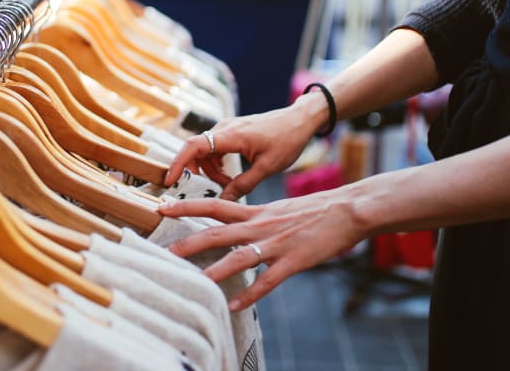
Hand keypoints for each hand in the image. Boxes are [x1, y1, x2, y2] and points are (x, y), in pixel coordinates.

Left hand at [158, 188, 367, 310]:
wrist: (347, 209)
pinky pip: (268, 281)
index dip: (186, 205)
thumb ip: (255, 218)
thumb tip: (235, 227)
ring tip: (195, 283)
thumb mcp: (278, 209)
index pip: (214, 204)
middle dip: (188, 242)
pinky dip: (251, 294)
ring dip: (215, 271)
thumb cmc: (313, 210)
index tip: (162, 206)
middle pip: (217, 232)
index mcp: (256, 211)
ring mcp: (276, 243)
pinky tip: (236, 306)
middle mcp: (260, 225)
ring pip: (239, 257)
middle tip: (164, 252)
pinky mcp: (294, 261)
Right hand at [165, 93, 328, 199]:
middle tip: (214, 187)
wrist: (300, 120)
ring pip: (205, 151)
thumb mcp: (267, 167)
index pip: (194, 146)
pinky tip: (231, 174)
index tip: (170, 181)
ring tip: (230, 183)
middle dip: (199, 171)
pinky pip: (214, 147)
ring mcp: (227, 128)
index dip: (179, 163)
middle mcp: (224, 128)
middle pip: (196, 150)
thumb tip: (223, 201)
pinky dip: (217, 162)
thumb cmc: (287, 140)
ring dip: (210, 169)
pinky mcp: (231, 130)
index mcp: (231, 135)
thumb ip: (243, 185)